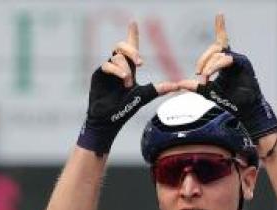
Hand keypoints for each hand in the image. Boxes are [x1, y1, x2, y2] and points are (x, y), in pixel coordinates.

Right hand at [77, 21, 183, 154]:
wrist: (109, 120)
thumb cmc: (124, 109)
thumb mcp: (143, 96)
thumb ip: (158, 89)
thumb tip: (177, 86)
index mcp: (129, 68)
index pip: (131, 47)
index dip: (132, 34)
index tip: (133, 22)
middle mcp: (118, 66)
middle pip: (122, 46)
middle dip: (132, 50)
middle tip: (140, 63)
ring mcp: (108, 69)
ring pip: (117, 56)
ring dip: (126, 68)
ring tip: (128, 83)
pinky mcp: (99, 74)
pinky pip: (108, 64)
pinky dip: (117, 70)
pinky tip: (123, 79)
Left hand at [187, 14, 276, 138]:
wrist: (245, 110)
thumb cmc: (231, 101)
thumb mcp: (209, 92)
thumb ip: (196, 87)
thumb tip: (180, 84)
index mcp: (226, 62)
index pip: (221, 42)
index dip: (221, 27)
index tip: (220, 14)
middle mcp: (233, 59)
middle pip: (215, 48)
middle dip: (203, 60)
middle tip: (198, 75)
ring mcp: (239, 61)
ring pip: (219, 54)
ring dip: (209, 66)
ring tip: (204, 79)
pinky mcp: (244, 65)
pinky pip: (228, 59)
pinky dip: (216, 65)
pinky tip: (209, 72)